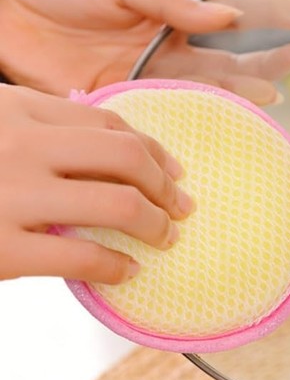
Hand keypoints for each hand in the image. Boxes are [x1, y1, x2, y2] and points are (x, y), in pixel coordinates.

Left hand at [0, 0, 289, 103]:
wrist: (9, 5)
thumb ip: (173, 3)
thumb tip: (230, 17)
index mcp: (171, 16)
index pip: (236, 17)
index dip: (277, 16)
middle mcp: (166, 50)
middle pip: (228, 62)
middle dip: (268, 61)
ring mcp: (146, 78)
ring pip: (203, 93)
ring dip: (239, 95)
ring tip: (273, 94)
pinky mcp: (120, 101)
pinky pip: (161, 117)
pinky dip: (188, 125)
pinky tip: (213, 130)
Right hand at [0, 85, 193, 283]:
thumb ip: (36, 128)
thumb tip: (97, 147)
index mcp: (19, 109)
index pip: (107, 124)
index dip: (152, 149)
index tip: (174, 170)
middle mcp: (22, 145)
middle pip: (125, 157)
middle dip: (165, 186)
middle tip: (182, 207)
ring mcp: (14, 195)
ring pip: (117, 205)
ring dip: (155, 224)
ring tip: (166, 238)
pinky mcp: (4, 248)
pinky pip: (81, 256)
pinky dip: (115, 266)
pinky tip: (127, 270)